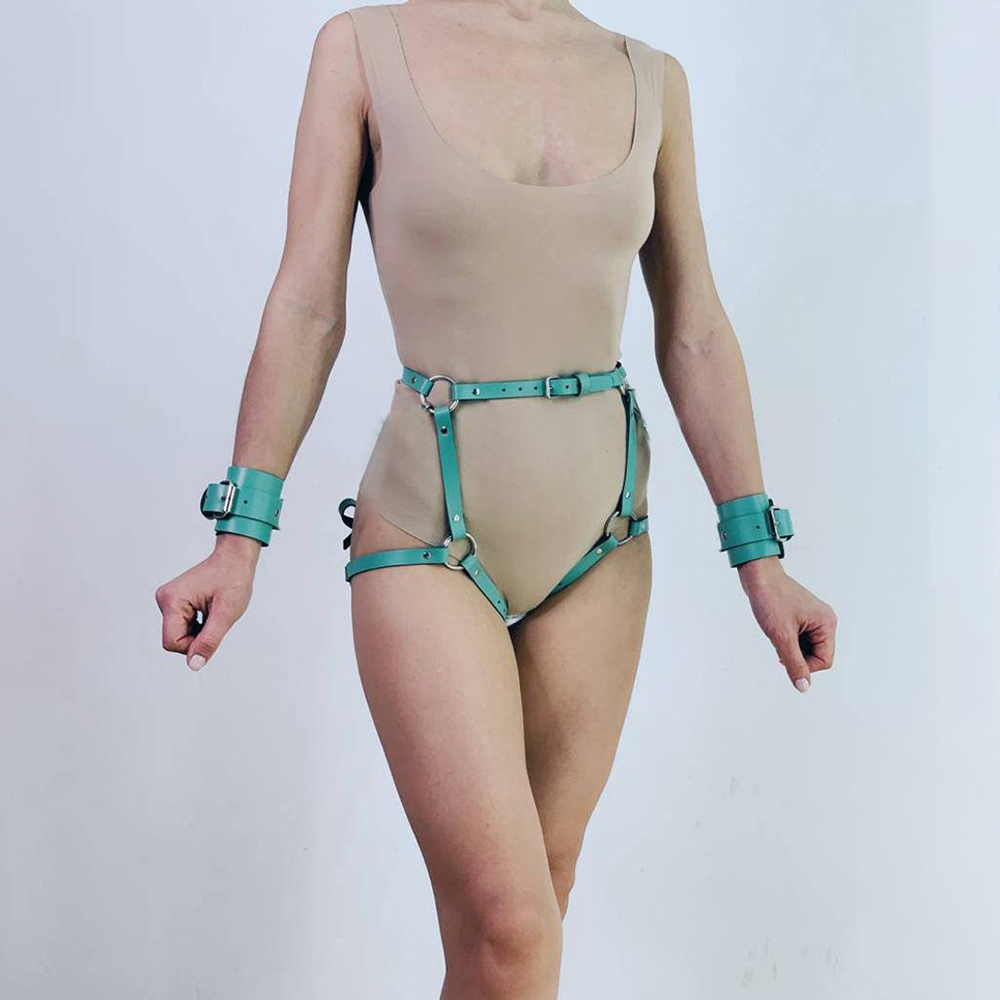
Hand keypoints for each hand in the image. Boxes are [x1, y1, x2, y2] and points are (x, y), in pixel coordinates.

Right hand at [155, 533, 260, 670]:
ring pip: (178, 634)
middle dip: (197, 637)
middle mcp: (164, 599)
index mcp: (172, 600)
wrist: (235, 560)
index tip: (214, 630)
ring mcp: (167, 600)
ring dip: (199, 631)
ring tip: (214, 612)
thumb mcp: (226, 614)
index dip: (194, 646)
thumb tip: (194, 665)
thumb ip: (209, 641)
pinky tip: (209, 611)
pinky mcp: (173, 601)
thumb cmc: (233, 580)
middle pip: (174, 640)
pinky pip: (181, 626)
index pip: (172, 643)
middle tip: (216, 619)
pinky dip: (197, 625)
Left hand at [736, 557, 836, 691]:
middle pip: (816, 656)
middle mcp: (825, 621)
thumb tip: (803, 687)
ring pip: (805, 649)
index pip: (824, 661)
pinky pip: (799, 639)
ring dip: (789, 648)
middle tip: (778, 640)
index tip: (784, 657)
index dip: (804, 666)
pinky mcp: (803, 618)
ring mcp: (814, 619)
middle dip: (796, 654)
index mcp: (827, 624)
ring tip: (776, 632)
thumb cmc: (771, 599)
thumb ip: (793, 663)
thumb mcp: (781, 636)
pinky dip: (787, 640)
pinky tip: (776, 629)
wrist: (758, 577)